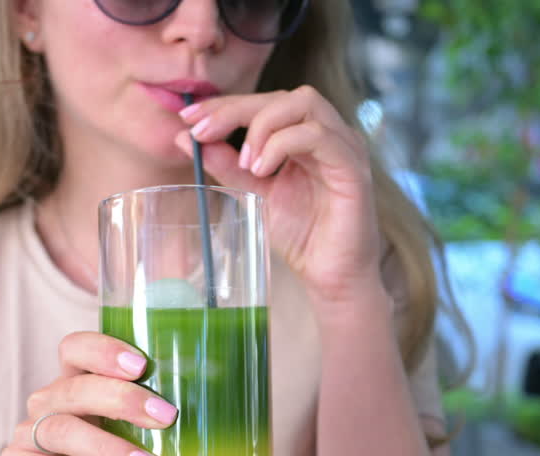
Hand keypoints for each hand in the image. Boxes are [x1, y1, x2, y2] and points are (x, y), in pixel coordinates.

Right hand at [0, 332, 175, 455]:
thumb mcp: (126, 434)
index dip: (104, 350)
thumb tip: (219, 401)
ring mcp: (27, 435)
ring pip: (63, 431)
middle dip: (123, 400)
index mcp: (72, 382)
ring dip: (111, 449)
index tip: (142, 366)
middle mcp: (46, 402)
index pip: (75, 348)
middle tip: (167, 418)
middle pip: (76, 389)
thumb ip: (150, 416)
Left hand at [175, 86, 384, 305]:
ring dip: (262, 126)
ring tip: (244, 164)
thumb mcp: (254, 193)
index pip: (265, 103)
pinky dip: (282, 145)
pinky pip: (318, 136)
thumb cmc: (301, 235)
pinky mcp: (353, 167)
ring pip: (303, 102)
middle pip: (282, 96)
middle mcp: (328, 133)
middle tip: (202, 132)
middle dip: (236, 108)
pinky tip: (262, 170)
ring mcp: (344, 146)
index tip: (188, 117)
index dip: (226, 104)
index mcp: (305, 135)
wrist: (330, 275)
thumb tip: (186, 139)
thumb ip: (227, 165)